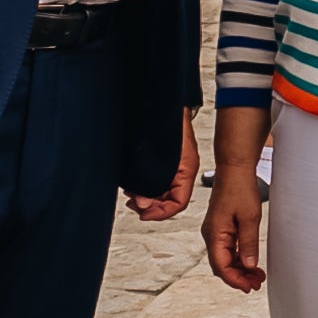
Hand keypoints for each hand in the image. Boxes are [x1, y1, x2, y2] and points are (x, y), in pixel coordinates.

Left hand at [129, 110, 199, 224]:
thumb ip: (151, 182)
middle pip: (169, 200)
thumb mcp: (160, 159)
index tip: (143, 214)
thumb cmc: (167, 124)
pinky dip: (143, 186)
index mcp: (186, 171)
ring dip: (146, 196)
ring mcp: (173, 166)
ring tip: (131, 194)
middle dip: (150, 205)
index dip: (161, 213)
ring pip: (161, 191)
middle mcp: (181, 171)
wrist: (161, 103)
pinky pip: (155, 180)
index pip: (178, 203)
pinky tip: (133, 184)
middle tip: (133, 203)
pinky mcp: (162, 161)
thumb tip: (143, 203)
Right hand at [203, 142, 264, 291]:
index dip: (235, 280)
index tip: (249, 287)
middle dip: (239, 277)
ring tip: (257, 276)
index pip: (221, 266)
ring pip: (225, 258)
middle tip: (257, 283)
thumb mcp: (250, 218)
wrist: (235, 168)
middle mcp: (211, 234)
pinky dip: (239, 258)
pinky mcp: (221, 227)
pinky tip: (250, 262)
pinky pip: (228, 248)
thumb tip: (250, 265)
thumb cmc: (240, 188)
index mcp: (214, 234)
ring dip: (240, 269)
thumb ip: (248, 244)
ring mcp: (215, 231)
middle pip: (222, 265)